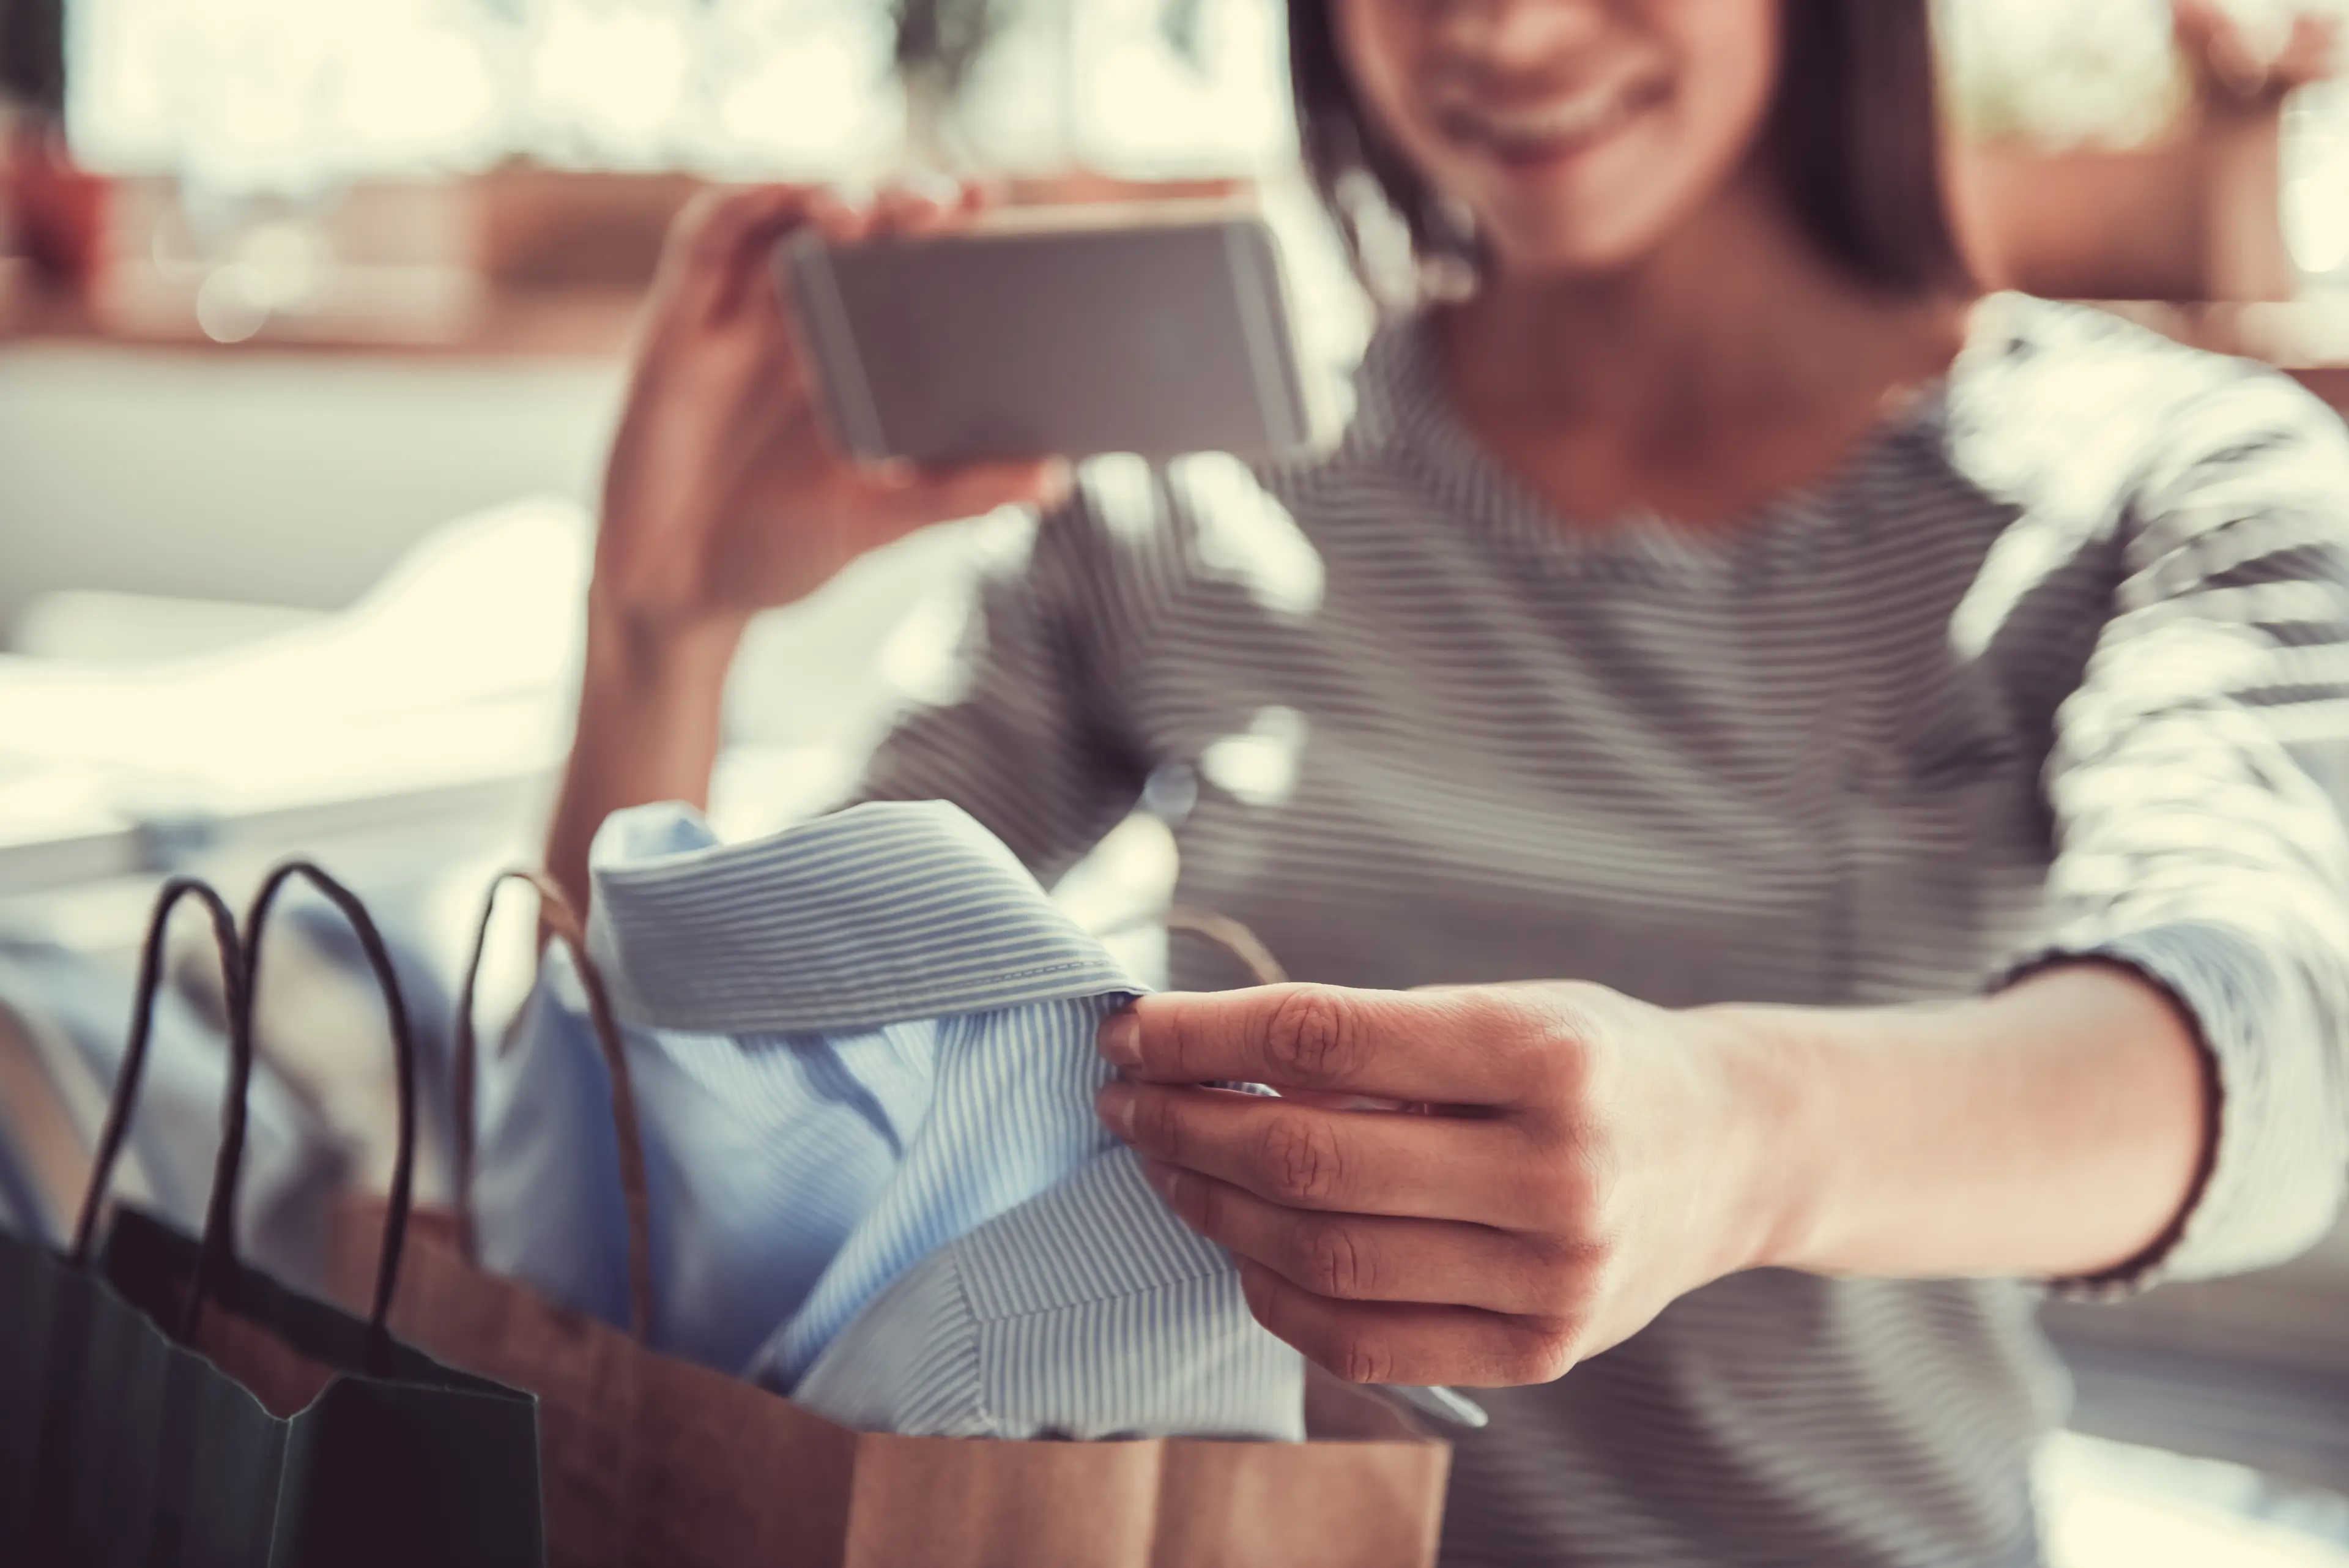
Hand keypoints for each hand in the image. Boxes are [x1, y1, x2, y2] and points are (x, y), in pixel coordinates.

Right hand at [593, 181, 1070, 643]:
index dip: (959, 228)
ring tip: (866, 213)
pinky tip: (780, 202)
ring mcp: (747, 313)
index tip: (1000, 207)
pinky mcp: (682, 317)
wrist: (679, 587)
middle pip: (867, 227)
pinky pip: (709, 236)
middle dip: (907, 199)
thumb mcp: (881, 521)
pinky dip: (745, 206)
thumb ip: (959, 493)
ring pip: (791, 215)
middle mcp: (812, 319)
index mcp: (868, 356)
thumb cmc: (784, 545)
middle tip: (946, 205)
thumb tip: (1056, 481)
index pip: (921, 269)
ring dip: (832, 194)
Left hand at [1093, 982, 1791, 1386]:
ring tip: (1167, 1166)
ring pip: (1323, 1257)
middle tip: (1125, 1099)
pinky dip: (1276, 1295)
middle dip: (1187, 1125)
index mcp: (1544, 1055)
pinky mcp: (1541, 1352)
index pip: (1323, 1039)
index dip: (1202, 1034)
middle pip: (1310, 1157)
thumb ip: (1370, 1043)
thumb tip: (1199, 1061)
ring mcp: (1553, 1278)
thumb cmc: (1593, 1062)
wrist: (1736, 1151)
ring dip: (1214, 1209)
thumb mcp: (1504, 1010)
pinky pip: (1361, 1342)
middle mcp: (1557, 1173)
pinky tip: (1239, 1244)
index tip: (1130, 1029)